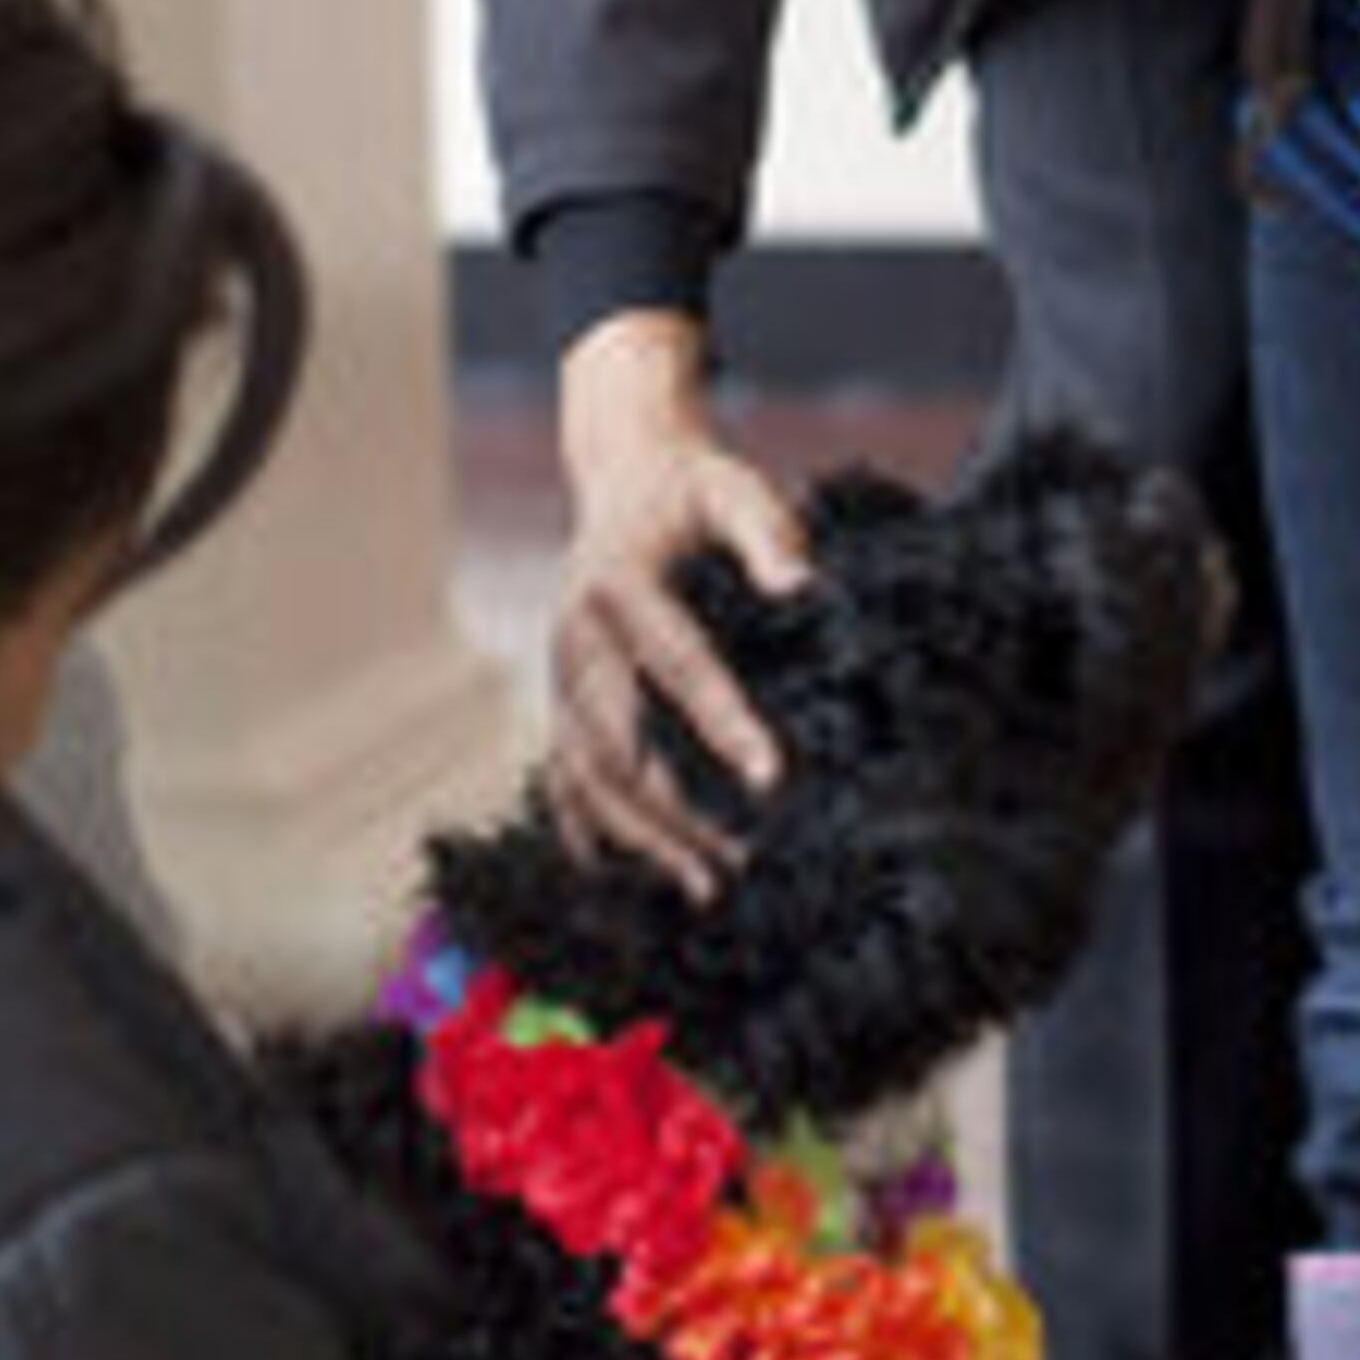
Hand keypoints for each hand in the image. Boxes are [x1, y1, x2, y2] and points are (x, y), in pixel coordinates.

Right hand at [547, 313, 810, 893]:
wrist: (623, 474)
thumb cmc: (690, 487)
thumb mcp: (733, 489)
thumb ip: (766, 533)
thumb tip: (802, 586)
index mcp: (618, 584)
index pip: (676, 666)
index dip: (722, 724)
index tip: (771, 778)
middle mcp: (574, 637)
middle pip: (616, 742)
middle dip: (674, 809)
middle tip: (740, 863)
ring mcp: (558, 674)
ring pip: (585, 773)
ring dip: (638, 836)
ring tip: (705, 886)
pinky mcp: (560, 698)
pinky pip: (560, 775)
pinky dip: (584, 829)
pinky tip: (616, 880)